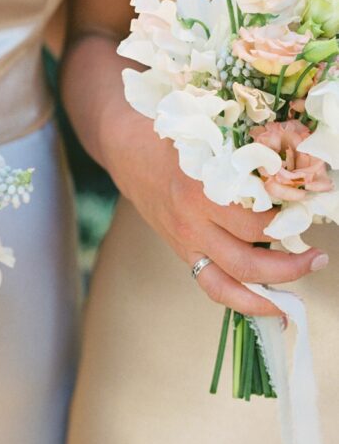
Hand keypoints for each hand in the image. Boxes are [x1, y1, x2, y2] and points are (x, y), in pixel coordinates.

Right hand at [109, 113, 328, 317]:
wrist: (127, 151)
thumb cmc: (172, 140)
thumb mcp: (210, 141)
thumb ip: (243, 162)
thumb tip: (290, 179)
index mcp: (202, 193)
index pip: (256, 224)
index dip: (288, 224)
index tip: (308, 215)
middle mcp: (192, 224)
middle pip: (247, 263)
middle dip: (288, 269)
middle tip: (317, 259)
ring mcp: (185, 242)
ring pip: (228, 284)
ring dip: (264, 297)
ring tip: (291, 301)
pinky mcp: (181, 251)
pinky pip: (211, 285)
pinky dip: (239, 298)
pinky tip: (264, 303)